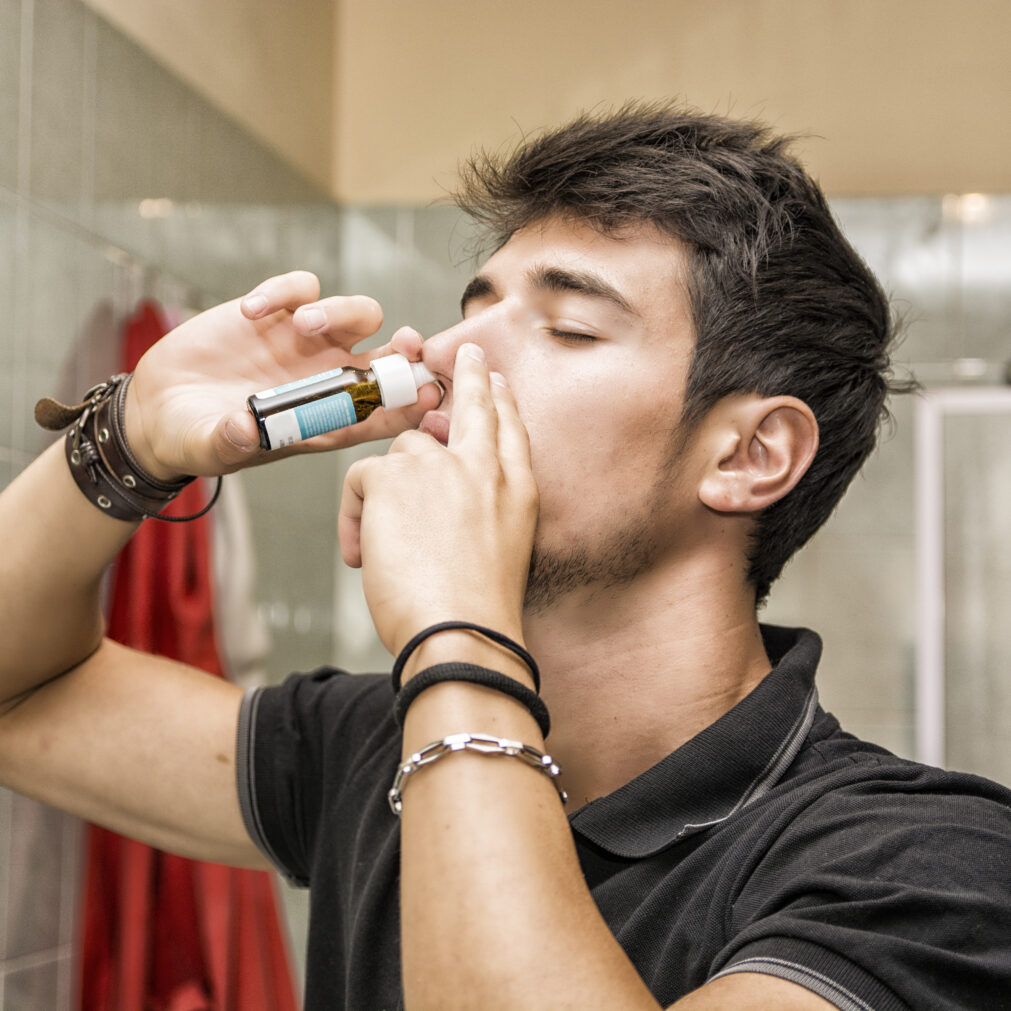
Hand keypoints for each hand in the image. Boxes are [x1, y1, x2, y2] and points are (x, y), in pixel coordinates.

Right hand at [124, 271, 442, 478]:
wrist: (159, 410)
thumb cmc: (198, 439)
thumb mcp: (215, 447)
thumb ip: (234, 440)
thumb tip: (247, 428)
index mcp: (328, 419)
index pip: (387, 412)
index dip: (414, 403)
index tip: (429, 395)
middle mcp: (327, 379)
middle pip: (388, 357)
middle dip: (406, 350)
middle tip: (405, 342)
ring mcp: (304, 343)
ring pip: (355, 314)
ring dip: (341, 313)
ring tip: (301, 323)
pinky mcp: (274, 313)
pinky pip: (300, 287)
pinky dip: (285, 291)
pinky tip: (251, 310)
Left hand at [338, 344, 538, 655]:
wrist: (465, 635)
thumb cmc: (476, 614)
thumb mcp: (499, 555)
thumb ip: (477, 516)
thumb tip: (437, 499)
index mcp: (517, 491)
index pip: (510, 432)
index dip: (502, 403)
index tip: (496, 382)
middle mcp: (484, 469)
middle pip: (475, 408)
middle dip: (471, 376)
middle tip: (468, 354)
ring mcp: (442, 468)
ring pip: (400, 456)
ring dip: (385, 497)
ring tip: (381, 549)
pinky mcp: (395, 478)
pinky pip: (360, 480)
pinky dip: (352, 519)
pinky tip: (363, 557)